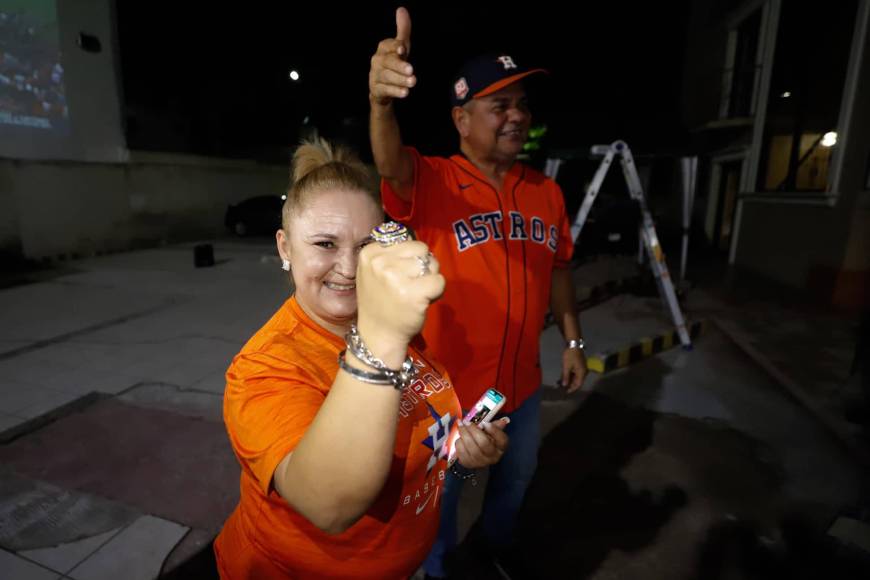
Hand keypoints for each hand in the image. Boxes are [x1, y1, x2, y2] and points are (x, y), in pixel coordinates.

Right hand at [355, 240, 443, 366]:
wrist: (377, 336)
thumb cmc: (380, 304)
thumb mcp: (374, 272)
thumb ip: (392, 256)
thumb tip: (422, 249)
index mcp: (370, 253)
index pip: (407, 242)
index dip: (411, 259)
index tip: (400, 277)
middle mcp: (380, 262)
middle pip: (421, 249)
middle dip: (423, 266)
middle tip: (412, 285)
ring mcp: (395, 277)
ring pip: (432, 264)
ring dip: (430, 278)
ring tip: (415, 294)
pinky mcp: (413, 293)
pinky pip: (439, 281)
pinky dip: (437, 292)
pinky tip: (422, 302)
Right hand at [369, 7, 415, 105]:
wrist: (381, 88)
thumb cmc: (393, 63)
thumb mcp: (400, 47)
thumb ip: (402, 30)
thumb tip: (402, 10)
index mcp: (383, 48)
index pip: (388, 46)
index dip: (395, 47)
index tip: (403, 49)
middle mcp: (377, 61)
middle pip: (388, 62)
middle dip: (399, 65)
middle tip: (411, 70)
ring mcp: (375, 76)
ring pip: (387, 77)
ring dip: (400, 80)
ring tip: (413, 82)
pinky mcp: (376, 90)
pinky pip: (386, 90)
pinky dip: (396, 91)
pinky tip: (405, 92)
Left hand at [454, 417, 509, 468]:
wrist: (478, 457)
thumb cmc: (486, 441)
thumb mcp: (492, 433)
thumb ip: (495, 426)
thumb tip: (502, 421)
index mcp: (501, 447)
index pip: (501, 439)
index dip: (494, 431)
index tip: (485, 423)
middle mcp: (493, 456)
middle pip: (483, 443)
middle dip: (473, 430)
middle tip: (466, 422)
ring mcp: (480, 462)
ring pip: (471, 448)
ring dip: (464, 435)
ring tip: (461, 426)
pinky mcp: (469, 464)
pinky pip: (462, 452)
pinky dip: (459, 443)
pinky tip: (459, 438)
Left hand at [561, 347, 587, 393]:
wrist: (573, 344)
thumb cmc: (570, 356)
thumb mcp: (566, 367)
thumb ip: (566, 377)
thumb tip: (565, 385)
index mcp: (582, 373)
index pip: (578, 384)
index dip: (572, 389)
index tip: (566, 392)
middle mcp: (584, 371)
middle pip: (578, 381)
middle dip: (571, 385)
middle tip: (563, 388)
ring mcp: (582, 368)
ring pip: (576, 377)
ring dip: (570, 380)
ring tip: (563, 383)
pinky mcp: (579, 365)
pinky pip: (576, 373)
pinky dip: (571, 375)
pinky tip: (565, 376)